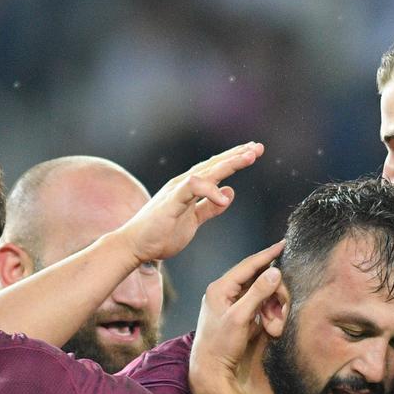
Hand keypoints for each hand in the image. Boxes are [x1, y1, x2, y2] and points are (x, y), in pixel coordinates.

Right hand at [114, 142, 264, 262]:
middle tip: (258, 147)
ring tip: (249, 158)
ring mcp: (176, 190)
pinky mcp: (171, 202)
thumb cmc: (160, 234)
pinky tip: (225, 196)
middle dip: (237, 155)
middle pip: (215, 164)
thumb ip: (209, 208)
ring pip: (207, 171)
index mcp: (189, 188)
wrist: (135, 246)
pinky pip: (192, 188)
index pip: (215, 168)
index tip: (254, 153)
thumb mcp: (193, 220)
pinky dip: (209, 190)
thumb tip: (229, 192)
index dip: (235, 159)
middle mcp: (184, 184)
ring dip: (229, 163)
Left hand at [188, 241, 284, 393]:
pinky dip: (268, 316)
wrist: (211, 371)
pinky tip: (270, 328)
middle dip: (274, 296)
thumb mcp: (241, 317)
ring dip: (273, 309)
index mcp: (220, 288)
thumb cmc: (221, 345)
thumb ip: (258, 293)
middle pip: (258, 281)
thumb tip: (274, 271)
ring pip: (261, 296)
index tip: (284, 243)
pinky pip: (259, 308)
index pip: (248, 264)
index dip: (267, 254)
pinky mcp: (237, 316)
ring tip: (274, 327)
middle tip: (282, 312)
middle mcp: (224, 292)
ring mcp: (230, 304)